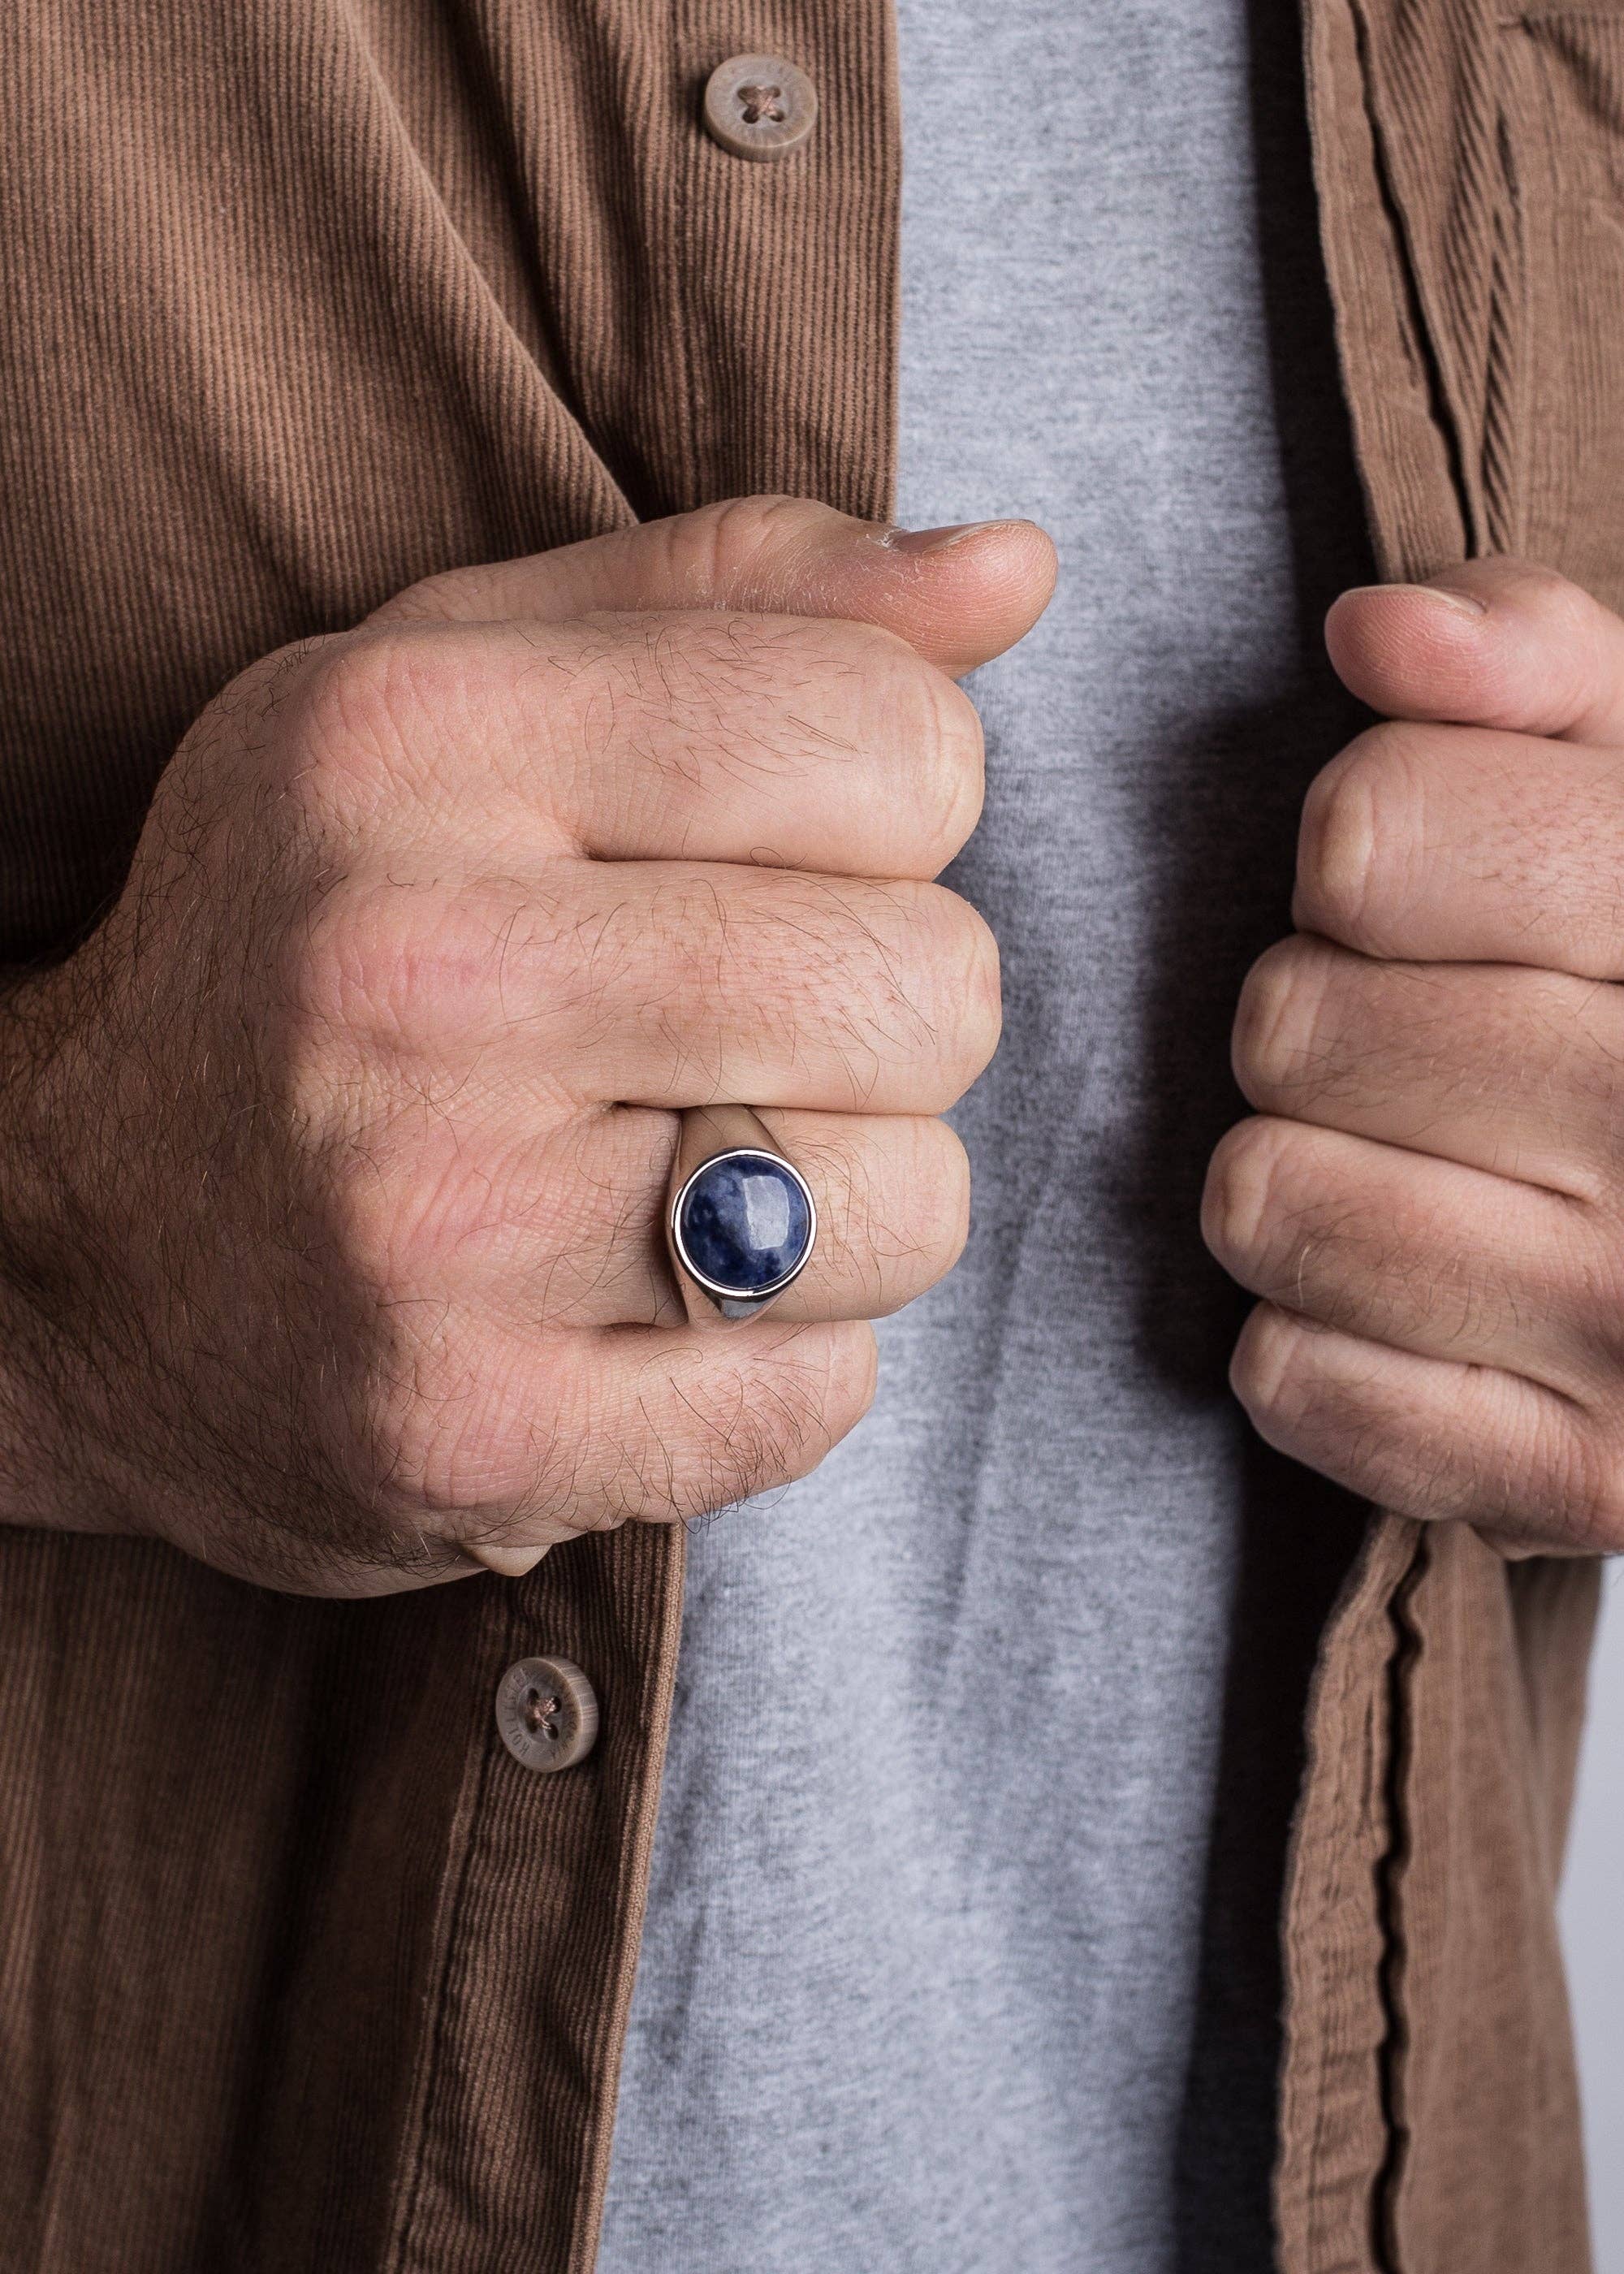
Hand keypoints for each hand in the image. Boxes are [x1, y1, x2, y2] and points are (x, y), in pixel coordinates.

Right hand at [0, 498, 1054, 1593]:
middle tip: (747, 1032)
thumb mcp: (460, 691)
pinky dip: (777, 1358)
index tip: (789, 851)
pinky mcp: (477, 1436)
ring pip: (909, 1205)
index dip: (902, 802)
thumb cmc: (311, 938)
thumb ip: (742, 601)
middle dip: (887, 1010)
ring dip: (852, 1199)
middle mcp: (419, 977)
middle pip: (931, 985)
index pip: (891, 739)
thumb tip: (1019, 570)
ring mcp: (439, 1229)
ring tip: (697, 1174)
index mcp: (420, 744)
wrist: (70, 1250)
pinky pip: (821, 1396)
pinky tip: (645, 1310)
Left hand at [1205, 558, 1623, 1553]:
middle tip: (1428, 1040)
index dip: (1362, 851)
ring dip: (1299, 1168)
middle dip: (1322, 1013)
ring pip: (1265, 1197)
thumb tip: (1377, 636)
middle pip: (1291, 1020)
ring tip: (1417, 1161)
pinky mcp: (1583, 1479)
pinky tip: (1424, 1303)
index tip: (1434, 892)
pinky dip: (1318, 1338)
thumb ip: (1541, 663)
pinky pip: (1290, 1379)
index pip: (1368, 838)